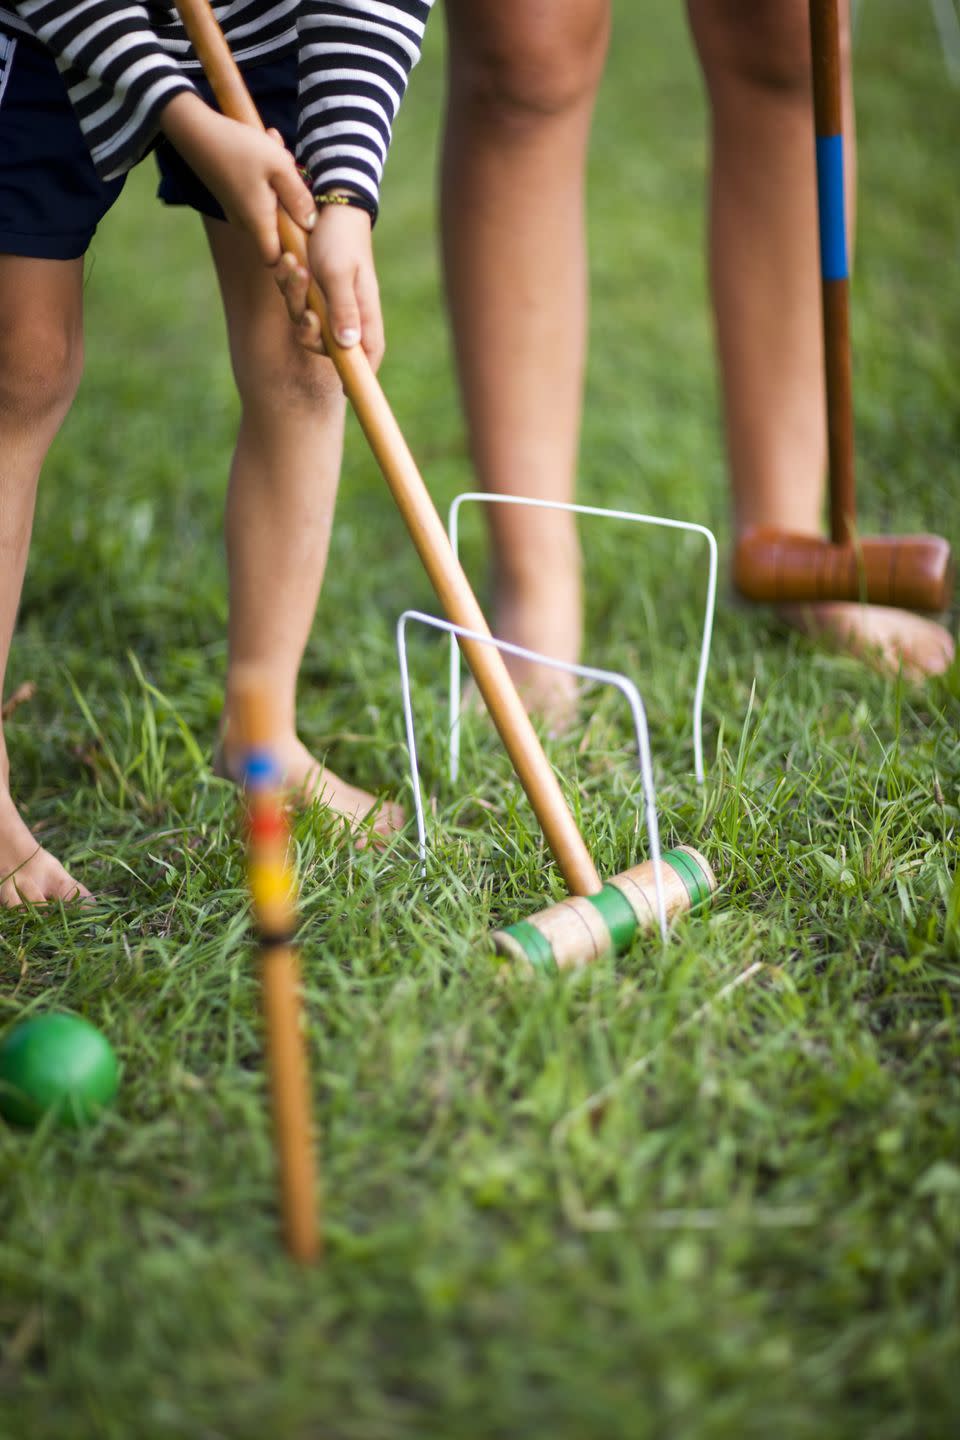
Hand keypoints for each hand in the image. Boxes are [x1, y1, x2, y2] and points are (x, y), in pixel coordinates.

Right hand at [159, 92, 315, 263]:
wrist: (193, 129)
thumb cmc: (238, 146)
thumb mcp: (279, 166)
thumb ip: (299, 197)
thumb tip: (312, 225)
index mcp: (257, 222)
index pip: (275, 260)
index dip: (291, 254)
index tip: (303, 229)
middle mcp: (244, 222)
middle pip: (277, 229)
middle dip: (291, 203)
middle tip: (294, 170)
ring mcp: (236, 209)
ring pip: (269, 205)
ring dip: (280, 181)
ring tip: (278, 148)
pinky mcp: (232, 195)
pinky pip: (258, 192)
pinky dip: (267, 175)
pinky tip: (267, 146)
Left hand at [274, 199, 384, 370]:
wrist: (329, 202)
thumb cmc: (339, 238)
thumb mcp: (339, 273)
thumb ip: (342, 309)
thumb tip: (348, 345)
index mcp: (364, 312)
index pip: (369, 354)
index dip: (358, 375)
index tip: (345, 390)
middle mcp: (348, 311)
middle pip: (329, 346)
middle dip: (309, 333)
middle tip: (305, 313)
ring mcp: (330, 300)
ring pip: (306, 321)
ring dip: (294, 299)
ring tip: (293, 267)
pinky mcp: (313, 287)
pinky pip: (294, 299)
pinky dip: (287, 283)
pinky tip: (287, 262)